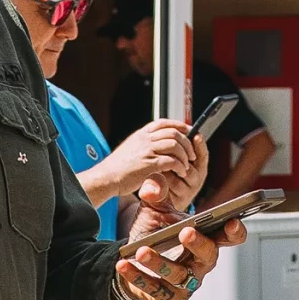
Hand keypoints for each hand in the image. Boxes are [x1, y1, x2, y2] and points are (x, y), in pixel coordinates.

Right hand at [85, 120, 207, 209]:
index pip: (164, 122)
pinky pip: (172, 161)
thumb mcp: (131, 148)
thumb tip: (158, 143)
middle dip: (187, 143)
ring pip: (175, 145)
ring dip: (185, 155)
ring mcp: (147, 150)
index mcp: (141, 134)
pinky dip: (180, 166)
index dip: (180, 126)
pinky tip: (181, 172)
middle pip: (174, 133)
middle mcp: (145, 139)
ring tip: (187, 165)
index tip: (189, 132)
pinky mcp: (149, 164)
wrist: (106, 177)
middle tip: (192, 154)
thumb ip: (144, 144)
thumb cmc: (118, 168)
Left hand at [112, 181, 247, 299]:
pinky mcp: (165, 297)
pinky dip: (136, 276)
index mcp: (207, 239)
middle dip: (198, 243)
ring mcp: (185, 283)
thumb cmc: (155, 233)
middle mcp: (201, 263)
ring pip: (177, 274)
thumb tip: (153, 186)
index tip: (232, 221)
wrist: (134, 259)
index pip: (229, 237)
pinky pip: (152, 288)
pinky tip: (123, 264)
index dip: (235, 231)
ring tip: (142, 250)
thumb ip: (155, 191)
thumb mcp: (154, 208)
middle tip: (186, 231)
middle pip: (208, 255)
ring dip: (159, 262)